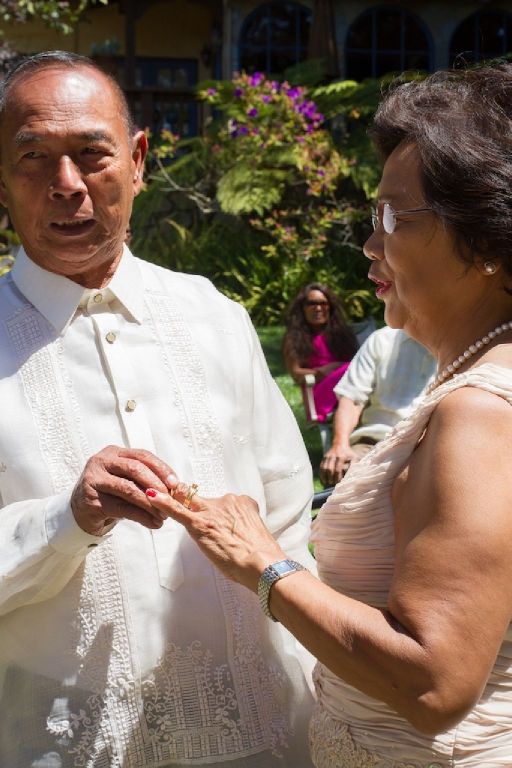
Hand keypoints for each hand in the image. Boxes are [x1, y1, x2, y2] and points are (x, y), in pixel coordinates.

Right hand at [71, 446, 177, 535]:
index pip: (142, 456)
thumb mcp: (126, 480)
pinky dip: (141, 516)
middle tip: (170, 500)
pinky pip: (121, 508)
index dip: (161, 468)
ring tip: (164, 515)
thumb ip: (144, 479)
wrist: (80, 511)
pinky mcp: (91, 499)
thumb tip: (174, 488)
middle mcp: (101, 461)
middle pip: (135, 469)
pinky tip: (153, 523)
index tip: (175, 483)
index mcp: (114, 453)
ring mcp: (94, 479)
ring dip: (150, 504)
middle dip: (156, 485)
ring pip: (128, 489)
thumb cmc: (110, 493)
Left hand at [145, 482, 284, 591]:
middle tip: (183, 503)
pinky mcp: (200, 524)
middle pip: (205, 499)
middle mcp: (227, 502)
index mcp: (244, 504)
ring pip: (189, 501)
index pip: (226, 503)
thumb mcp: (256, 535)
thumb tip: (237, 539)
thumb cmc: (263, 557)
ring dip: (177, 500)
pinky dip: (164, 502)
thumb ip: (244, 529)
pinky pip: (178, 510)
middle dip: (194, 502)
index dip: (220, 513)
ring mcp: (212, 512)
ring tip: (163, 494)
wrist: (262, 564)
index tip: (217, 520)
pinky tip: (153, 496)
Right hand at [319, 445, 356, 485]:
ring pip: (324, 468)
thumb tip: (353, 474)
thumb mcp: (354, 457)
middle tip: (332, 484)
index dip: (337, 477)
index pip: (338, 469)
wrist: (340, 444)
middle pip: (329, 469)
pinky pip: (321, 467)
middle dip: (330, 478)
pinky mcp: (324, 458)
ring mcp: (327, 457)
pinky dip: (321, 473)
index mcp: (341, 457)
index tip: (338, 482)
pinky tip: (323, 479)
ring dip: (325, 476)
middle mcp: (333, 456)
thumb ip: (354, 465)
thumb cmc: (348, 453)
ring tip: (327, 483)